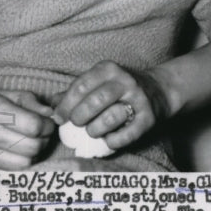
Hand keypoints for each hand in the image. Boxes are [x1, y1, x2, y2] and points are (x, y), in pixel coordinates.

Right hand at [0, 89, 55, 169]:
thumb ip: (27, 100)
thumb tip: (51, 113)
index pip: (35, 126)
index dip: (47, 126)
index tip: (47, 123)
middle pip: (32, 147)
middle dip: (42, 141)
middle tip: (40, 136)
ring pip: (22, 165)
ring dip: (31, 156)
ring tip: (27, 146)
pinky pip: (6, 174)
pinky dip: (15, 167)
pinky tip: (12, 156)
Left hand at [51, 61, 169, 151]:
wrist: (160, 90)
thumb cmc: (120, 88)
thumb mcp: (99, 82)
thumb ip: (75, 91)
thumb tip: (50, 104)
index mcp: (109, 69)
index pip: (80, 86)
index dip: (65, 106)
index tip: (59, 118)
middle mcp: (125, 81)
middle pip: (94, 101)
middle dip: (79, 118)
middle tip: (77, 124)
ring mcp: (139, 99)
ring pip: (110, 118)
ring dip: (95, 130)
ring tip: (93, 131)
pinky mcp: (149, 118)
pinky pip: (126, 135)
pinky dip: (113, 141)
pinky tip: (108, 139)